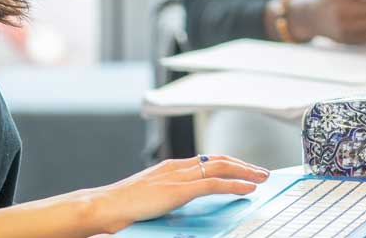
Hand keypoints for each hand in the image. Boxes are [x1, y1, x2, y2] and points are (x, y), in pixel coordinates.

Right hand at [0, 155, 268, 237]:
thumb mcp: (151, 198)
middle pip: (219, 158)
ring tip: (262, 177)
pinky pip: (214, 183)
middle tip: (262, 171)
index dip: (230, 162)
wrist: (104, 206)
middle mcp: (177, 166)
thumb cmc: (122, 208)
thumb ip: (169, 196)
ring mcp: (178, 175)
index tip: (245, 168)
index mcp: (171, 167)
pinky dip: (235, 184)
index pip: (207, 159)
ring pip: (221, 166)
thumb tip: (182, 204)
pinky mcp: (179, 189)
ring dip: (245, 171)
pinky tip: (248, 189)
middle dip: (243, 164)